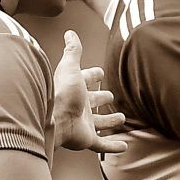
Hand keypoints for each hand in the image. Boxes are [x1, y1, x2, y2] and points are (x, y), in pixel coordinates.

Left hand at [52, 30, 126, 153]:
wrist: (54, 119)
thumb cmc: (61, 92)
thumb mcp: (70, 67)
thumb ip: (72, 51)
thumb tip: (70, 32)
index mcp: (76, 88)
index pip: (86, 79)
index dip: (92, 75)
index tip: (100, 73)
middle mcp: (79, 106)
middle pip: (93, 101)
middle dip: (101, 98)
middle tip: (111, 96)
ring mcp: (84, 124)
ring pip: (100, 123)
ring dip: (110, 121)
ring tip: (121, 118)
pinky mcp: (87, 139)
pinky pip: (103, 145)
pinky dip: (114, 147)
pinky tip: (124, 147)